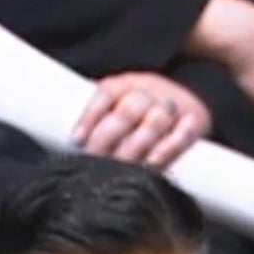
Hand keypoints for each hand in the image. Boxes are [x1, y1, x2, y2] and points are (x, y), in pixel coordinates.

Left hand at [73, 72, 211, 168]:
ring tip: (121, 169)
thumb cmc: (136, 110)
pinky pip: (183, 135)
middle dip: (109, 139)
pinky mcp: (195, 121)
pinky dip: (167, 151)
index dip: (90, 116)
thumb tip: (58, 138)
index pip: (104, 94)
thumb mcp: (114, 103)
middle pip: (128, 111)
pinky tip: (151, 165)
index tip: (77, 140)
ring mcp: (172, 104)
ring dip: (136, 147)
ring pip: (155, 122)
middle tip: (96, 161)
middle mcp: (148, 90)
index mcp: (123, 84)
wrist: (186, 97)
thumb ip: (94, 118)